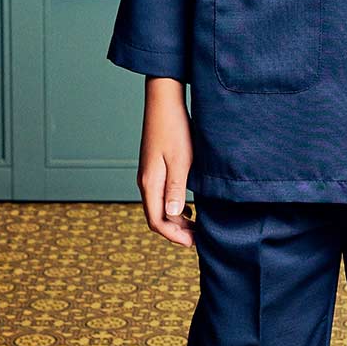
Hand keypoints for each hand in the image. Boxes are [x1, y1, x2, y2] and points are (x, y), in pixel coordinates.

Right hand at [136, 76, 195, 247]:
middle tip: (200, 238)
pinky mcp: (155, 169)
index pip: (157, 221)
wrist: (164, 102)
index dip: (174, 236)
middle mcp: (146, 182)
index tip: (194, 243)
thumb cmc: (175, 128)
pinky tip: (192, 208)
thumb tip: (172, 215)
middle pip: (157, 218)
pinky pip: (162, 196)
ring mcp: (149, 175)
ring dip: (177, 220)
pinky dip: (175, 207)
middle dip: (177, 232)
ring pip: (160, 208)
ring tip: (198, 226)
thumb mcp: (181, 160)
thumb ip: (176, 189)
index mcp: (150, 183)